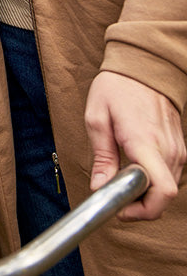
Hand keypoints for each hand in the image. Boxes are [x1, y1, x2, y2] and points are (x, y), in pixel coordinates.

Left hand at [85, 70, 185, 219]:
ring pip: (168, 189)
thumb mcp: (97, 118)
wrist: (143, 65)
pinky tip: (136, 168)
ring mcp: (177, 149)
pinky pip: (170, 175)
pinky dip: (154, 180)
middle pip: (164, 197)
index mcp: (145, 142)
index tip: (120, 207)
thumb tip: (100, 188)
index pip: (161, 192)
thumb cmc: (117, 88)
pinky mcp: (180, 148)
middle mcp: (167, 149)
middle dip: (140, 205)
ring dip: (147, 193)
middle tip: (117, 194)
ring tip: (123, 177)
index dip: (141, 210)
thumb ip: (101, 157)